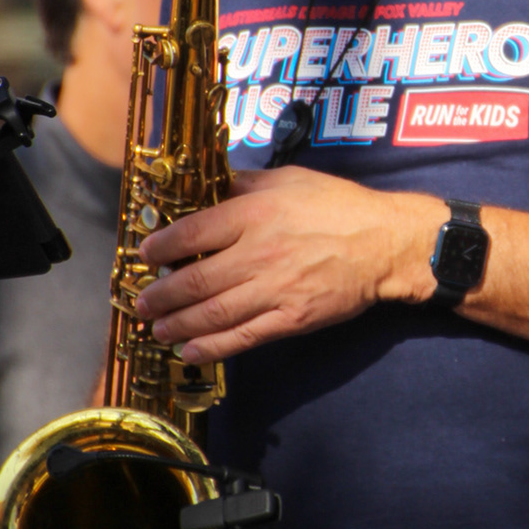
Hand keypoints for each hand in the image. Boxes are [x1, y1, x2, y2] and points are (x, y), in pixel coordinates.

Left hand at [135, 167, 441, 362]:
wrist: (387, 243)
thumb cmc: (339, 206)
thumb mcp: (290, 178)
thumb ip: (245, 183)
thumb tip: (209, 184)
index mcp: (255, 213)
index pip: (193, 232)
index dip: (162, 246)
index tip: (145, 254)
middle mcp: (260, 253)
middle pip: (196, 279)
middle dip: (161, 294)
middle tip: (142, 301)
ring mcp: (276, 289)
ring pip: (213, 313)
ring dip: (178, 324)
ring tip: (158, 328)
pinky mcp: (292, 318)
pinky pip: (244, 337)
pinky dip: (213, 347)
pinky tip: (190, 350)